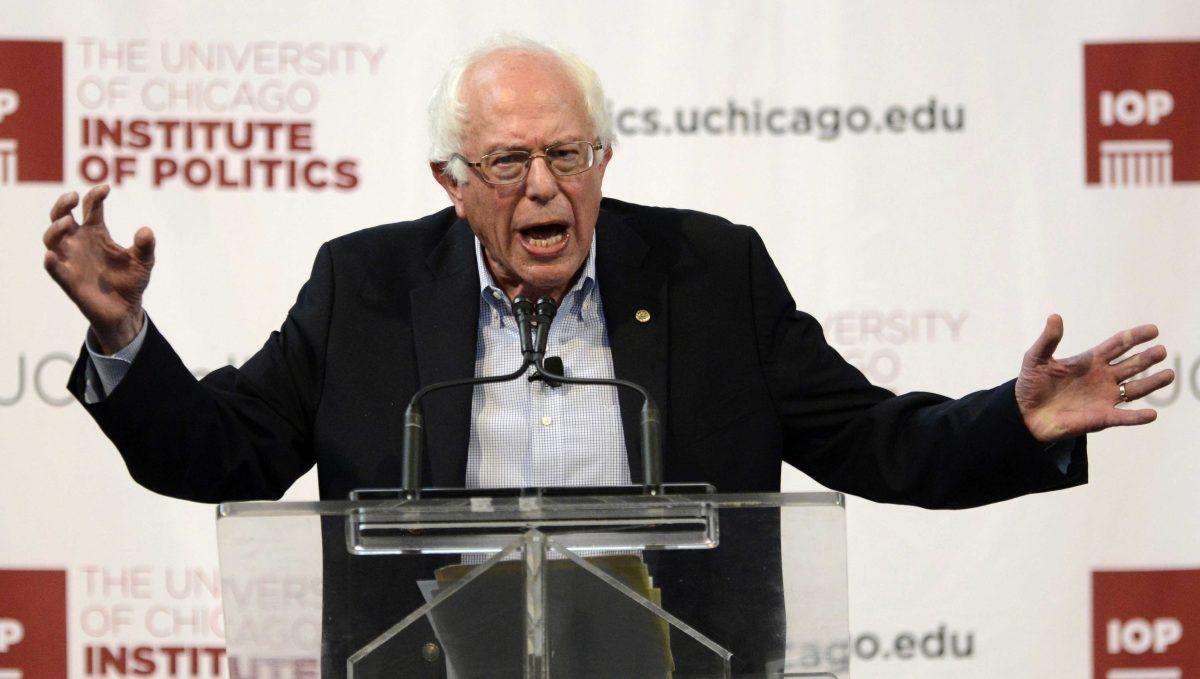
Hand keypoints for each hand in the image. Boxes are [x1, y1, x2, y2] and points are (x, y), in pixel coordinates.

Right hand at [43, 185, 155, 353]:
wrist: (125, 309)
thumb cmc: (131, 280)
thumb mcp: (144, 261)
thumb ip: (146, 246)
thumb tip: (146, 231)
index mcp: (97, 232)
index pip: (90, 207)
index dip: (95, 196)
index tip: (105, 188)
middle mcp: (79, 242)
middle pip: (62, 217)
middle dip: (63, 204)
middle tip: (73, 196)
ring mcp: (72, 259)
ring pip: (52, 238)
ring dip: (55, 228)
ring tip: (67, 222)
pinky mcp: (68, 280)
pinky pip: (54, 269)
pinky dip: (51, 261)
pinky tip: (53, 255)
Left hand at [1016, 314, 1174, 442]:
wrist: (1025, 413)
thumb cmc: (1031, 384)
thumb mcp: (1036, 358)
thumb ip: (1048, 340)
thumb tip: (1055, 316)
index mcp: (1090, 360)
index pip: (1118, 345)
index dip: (1135, 337)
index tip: (1154, 330)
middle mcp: (1102, 377)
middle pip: (1131, 365)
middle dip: (1147, 358)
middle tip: (1161, 350)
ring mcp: (1104, 397)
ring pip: (1135, 389)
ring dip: (1152, 382)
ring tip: (1169, 374)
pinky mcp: (1101, 418)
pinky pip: (1124, 417)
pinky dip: (1137, 417)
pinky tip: (1152, 414)